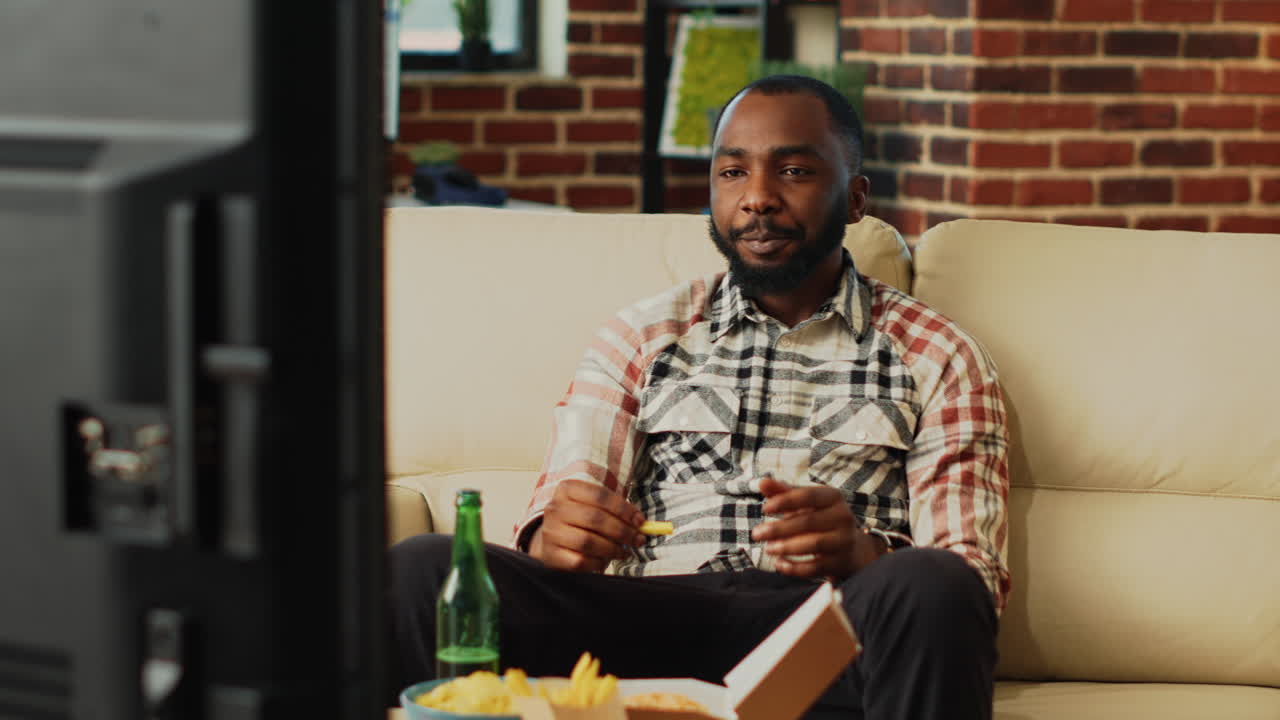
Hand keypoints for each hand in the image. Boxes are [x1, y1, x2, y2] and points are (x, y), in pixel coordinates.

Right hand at [529, 479, 645, 572]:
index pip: (600, 496)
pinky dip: (598, 563)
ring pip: (587, 541)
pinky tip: (605, 561)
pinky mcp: (552, 555)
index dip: (623, 509)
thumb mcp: (594, 506)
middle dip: (622, 531)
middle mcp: (555, 508)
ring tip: (624, 551)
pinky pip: (580, 561)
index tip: (640, 521)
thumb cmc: (580, 521)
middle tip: (638, 539)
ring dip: (612, 548)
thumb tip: (641, 523)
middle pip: (595, 519)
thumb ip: (616, 511)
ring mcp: (551, 532)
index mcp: (567, 489)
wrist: (552, 540)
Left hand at [751, 475, 885, 580]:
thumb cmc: (819, 518)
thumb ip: (783, 492)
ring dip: (787, 547)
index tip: (764, 509)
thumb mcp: (804, 503)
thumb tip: (762, 482)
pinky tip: (779, 564)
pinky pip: (816, 567)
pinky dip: (795, 567)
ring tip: (768, 548)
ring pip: (814, 544)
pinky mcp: (841, 562)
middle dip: (779, 528)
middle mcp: (843, 517)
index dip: (785, 501)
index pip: (808, 496)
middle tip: (756, 533)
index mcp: (833, 497)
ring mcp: (844, 540)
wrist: (850, 548)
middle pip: (808, 522)